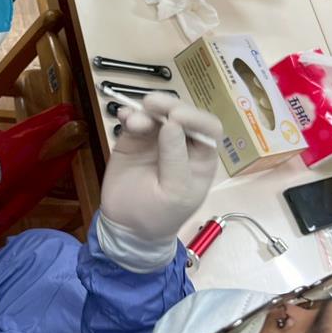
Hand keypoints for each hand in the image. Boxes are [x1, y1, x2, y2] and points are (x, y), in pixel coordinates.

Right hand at [97, 93, 221, 270]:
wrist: (128, 228)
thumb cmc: (160, 215)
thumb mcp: (174, 192)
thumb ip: (174, 158)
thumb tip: (171, 124)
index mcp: (201, 157)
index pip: (208, 128)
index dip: (196, 118)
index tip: (175, 117)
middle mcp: (183, 143)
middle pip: (181, 114)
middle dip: (168, 106)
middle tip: (151, 104)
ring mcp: (157, 139)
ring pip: (157, 113)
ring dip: (146, 111)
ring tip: (132, 123)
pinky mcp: (135, 139)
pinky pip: (134, 120)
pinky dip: (129, 114)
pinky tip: (123, 116)